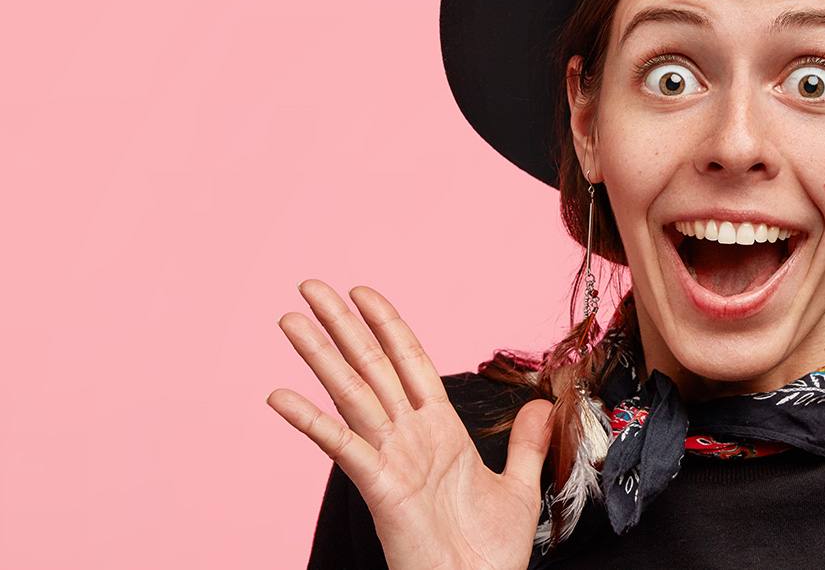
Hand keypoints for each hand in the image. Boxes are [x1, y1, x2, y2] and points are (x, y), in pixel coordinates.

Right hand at [267, 279, 552, 569]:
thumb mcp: (517, 487)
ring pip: (351, 394)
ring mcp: (390, 460)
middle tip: (310, 285)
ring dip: (320, 355)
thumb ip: (524, 444)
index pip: (409, 363)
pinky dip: (311, 421)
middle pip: (371, 367)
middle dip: (342, 325)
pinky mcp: (379, 487)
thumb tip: (540, 406)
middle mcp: (410, 438)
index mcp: (441, 431)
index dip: (387, 326)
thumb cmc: (490, 555)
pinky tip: (280, 395)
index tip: (363, 292)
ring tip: (289, 319)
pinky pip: (342, 446)